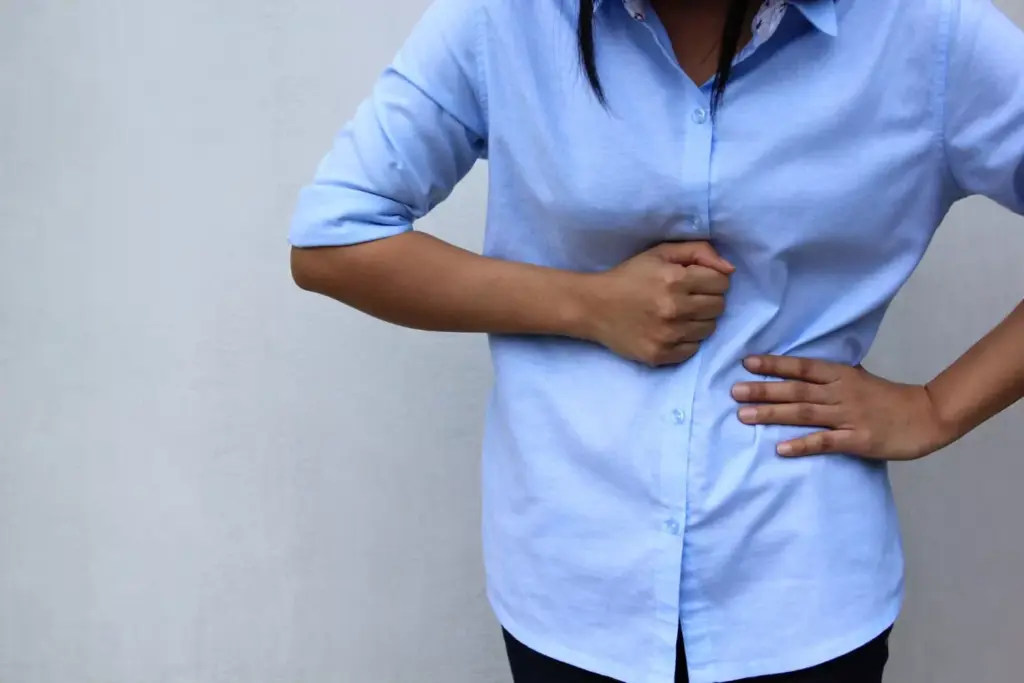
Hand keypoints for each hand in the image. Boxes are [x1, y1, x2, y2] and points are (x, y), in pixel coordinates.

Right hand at [584, 242, 733, 365]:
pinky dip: (687, 339)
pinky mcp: (660, 355)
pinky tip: (670, 330)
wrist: (593, 307)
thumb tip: (730, 269)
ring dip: (699, 320)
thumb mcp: (660, 253)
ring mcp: (668, 335)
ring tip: (678, 314)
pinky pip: (693, 349)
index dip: (712, 280)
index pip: (722, 283)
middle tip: (687, 298)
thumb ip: (698, 251)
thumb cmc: (629, 276)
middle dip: (707, 300)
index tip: (695, 282)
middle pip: (719, 307)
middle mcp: (674, 309)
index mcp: (675, 280)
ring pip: (709, 329)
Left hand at [732, 355, 955, 459]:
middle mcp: (841, 393)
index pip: (802, 367)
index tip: (747, 362)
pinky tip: (780, 449)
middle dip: (763, 390)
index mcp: (841, 375)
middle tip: (734, 391)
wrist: (927, 416)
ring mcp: (848, 417)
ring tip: (744, 416)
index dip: (774, 364)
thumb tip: (798, 370)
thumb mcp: (858, 378)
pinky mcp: (857, 440)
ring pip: (804, 414)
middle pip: (796, 390)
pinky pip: (824, 442)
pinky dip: (801, 445)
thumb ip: (830, 376)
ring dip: (772, 415)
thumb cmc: (888, 399)